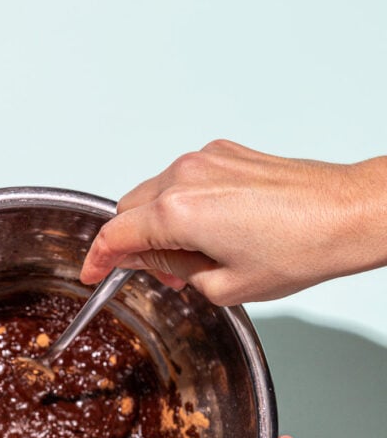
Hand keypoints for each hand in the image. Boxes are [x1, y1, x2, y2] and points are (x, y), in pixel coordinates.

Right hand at [81, 140, 386, 304]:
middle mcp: (184, 176)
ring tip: (192, 257)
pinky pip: (183, 179)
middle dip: (132, 243)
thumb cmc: (297, 250)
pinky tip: (210, 231)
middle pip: (129, 209)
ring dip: (157, 224)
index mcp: (177, 212)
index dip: (97, 259)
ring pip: (155, 193)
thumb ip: (170, 271)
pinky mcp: (225, 153)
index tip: (91, 273)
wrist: (345, 215)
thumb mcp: (222, 285)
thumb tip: (146, 261)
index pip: (115, 235)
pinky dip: (181, 205)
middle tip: (159, 275)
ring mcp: (205, 158)